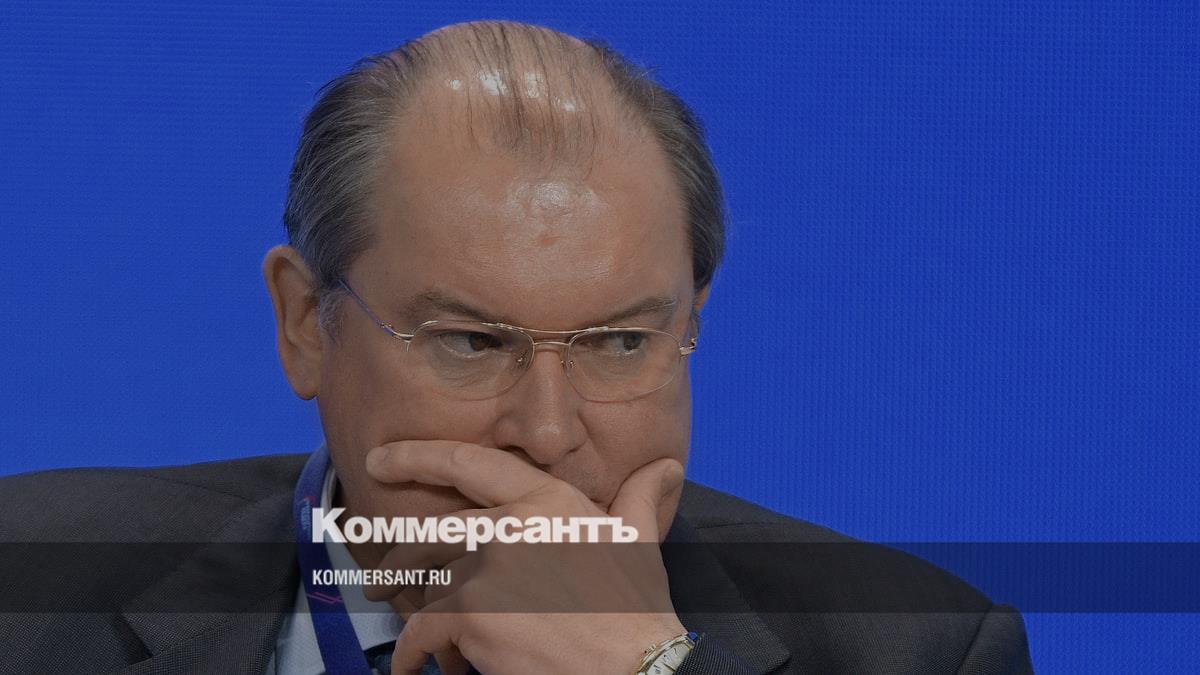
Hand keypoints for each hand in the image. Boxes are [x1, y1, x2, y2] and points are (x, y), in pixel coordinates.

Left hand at [362, 440, 686, 674]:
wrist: (634, 668)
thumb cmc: (635, 610)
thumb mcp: (637, 542)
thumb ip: (640, 498)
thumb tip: (667, 466)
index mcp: (547, 500)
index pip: (470, 464)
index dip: (417, 456)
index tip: (380, 458)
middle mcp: (511, 523)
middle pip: (432, 533)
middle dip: (399, 561)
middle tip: (380, 582)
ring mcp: (488, 566)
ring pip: (428, 586)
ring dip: (421, 617)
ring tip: (422, 644)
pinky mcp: (471, 611)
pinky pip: (423, 628)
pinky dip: (415, 651)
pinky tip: (415, 666)